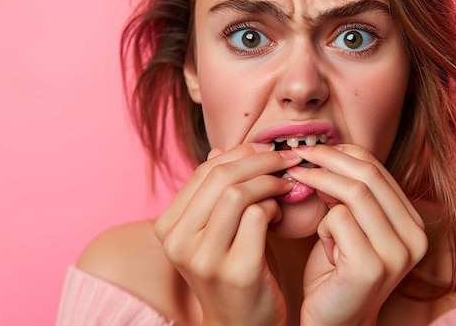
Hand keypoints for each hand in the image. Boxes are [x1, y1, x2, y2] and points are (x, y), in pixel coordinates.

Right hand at [154, 143, 301, 325]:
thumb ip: (213, 193)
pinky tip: (278, 214)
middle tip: (287, 159)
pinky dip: (273, 207)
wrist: (240, 323)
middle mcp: (178, 242)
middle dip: (260, 160)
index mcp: (168, 227)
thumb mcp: (215, 230)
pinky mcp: (236, 270)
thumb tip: (219, 150)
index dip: (240, 152)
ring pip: (238, 194)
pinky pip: (257, 217)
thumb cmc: (233, 269)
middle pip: (220, 177)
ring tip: (284, 187)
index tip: (268, 148)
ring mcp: (204, 258)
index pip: (204, 171)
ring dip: (269, 183)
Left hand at [286, 144, 427, 325]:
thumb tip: (327, 153)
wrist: (334, 322)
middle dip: (328, 159)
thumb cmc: (337, 273)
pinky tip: (323, 244)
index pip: (378, 170)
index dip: (343, 153)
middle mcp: (414, 237)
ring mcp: (396, 253)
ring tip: (299, 187)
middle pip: (368, 176)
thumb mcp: (350, 227)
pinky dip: (322, 225)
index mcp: (413, 224)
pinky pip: (339, 220)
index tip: (314, 149)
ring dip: (321, 186)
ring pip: (355, 193)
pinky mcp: (370, 267)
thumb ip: (349, 196)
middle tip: (298, 156)